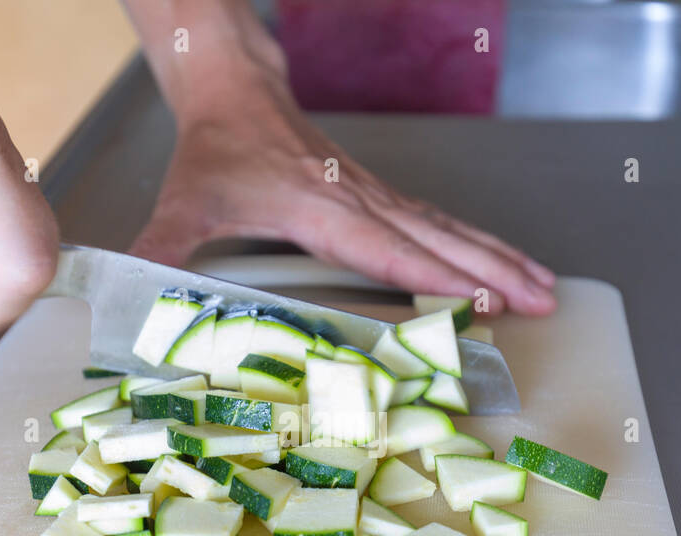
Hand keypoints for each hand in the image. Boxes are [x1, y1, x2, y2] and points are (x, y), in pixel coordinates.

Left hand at [122, 0, 554, 316]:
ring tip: (546, 287)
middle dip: (491, 272)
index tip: (476, 300)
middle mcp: (359, 200)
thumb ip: (163, 250)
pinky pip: (440, 222)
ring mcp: (376, 195)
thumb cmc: (216, 149)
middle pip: (437, 237)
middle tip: (540, 303)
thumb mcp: (184, 201)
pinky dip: (479, 245)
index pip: (385, 248)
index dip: (432, 276)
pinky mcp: (380, 195)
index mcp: (318, 206)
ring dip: (499, 257)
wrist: (236, 89)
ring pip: (449, 227)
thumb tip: (134, 295)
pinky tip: (505, 264)